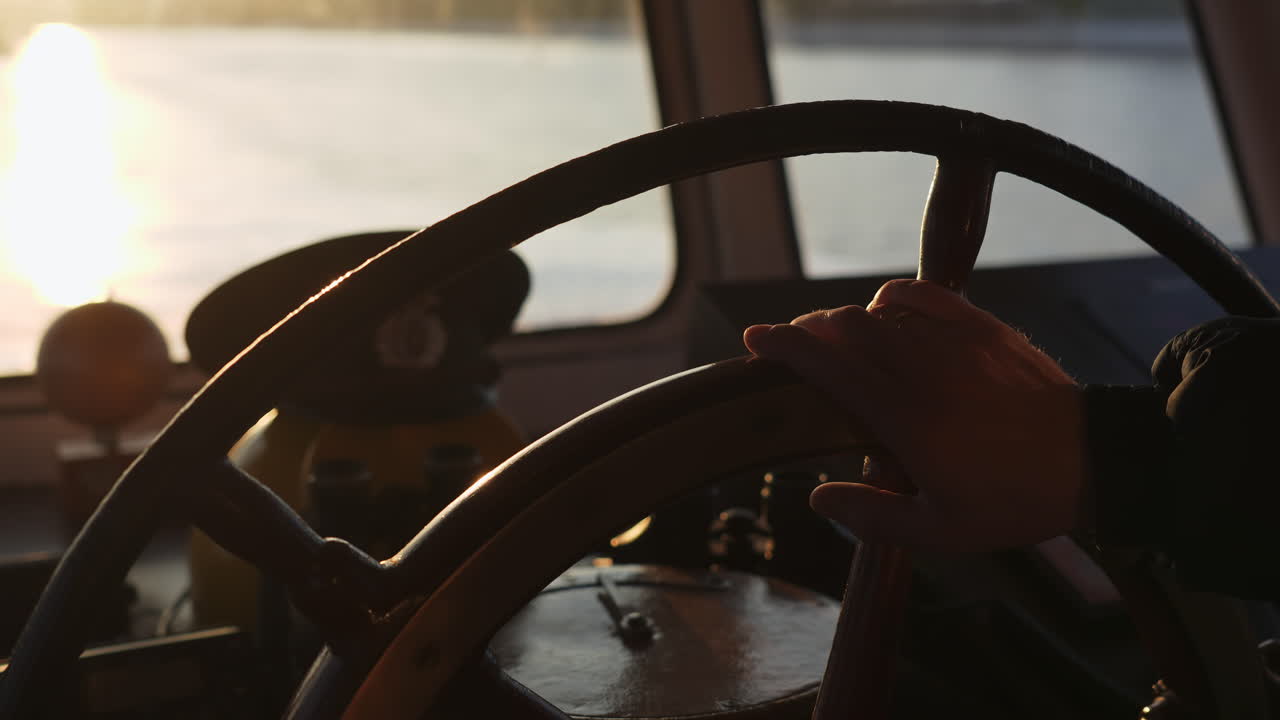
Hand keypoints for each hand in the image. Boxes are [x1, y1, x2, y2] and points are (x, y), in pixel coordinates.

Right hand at [742, 279, 1087, 551]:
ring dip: (846, 317)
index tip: (755, 339)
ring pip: (880, 309)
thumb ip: (873, 516)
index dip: (785, 347)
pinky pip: (926, 295)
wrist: (1093, 463)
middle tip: (792, 345)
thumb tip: (819, 500)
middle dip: (808, 330)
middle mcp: (924, 371)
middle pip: (846, 327)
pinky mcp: (984, 328)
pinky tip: (886, 311)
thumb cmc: (1014, 502)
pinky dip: (894, 297)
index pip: (830, 367)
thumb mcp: (941, 531)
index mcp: (907, 420)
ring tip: (835, 336)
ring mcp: (956, 343)